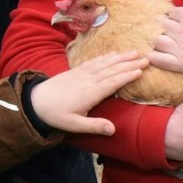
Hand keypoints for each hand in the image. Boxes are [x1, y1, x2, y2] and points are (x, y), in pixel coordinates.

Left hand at [29, 51, 146, 135]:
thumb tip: (114, 129)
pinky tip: (113, 54)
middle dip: (129, 64)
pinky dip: (106, 56)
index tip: (141, 71)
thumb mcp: (74, 125)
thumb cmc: (56, 115)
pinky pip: (94, 61)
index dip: (127, 76)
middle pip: (112, 70)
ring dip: (121, 57)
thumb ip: (94, 126)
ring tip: (134, 52)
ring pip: (105, 63)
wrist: (36, 101)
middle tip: (146, 58)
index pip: (112, 82)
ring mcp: (82, 73)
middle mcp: (88, 80)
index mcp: (90, 93)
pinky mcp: (76, 70)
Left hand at [150, 8, 182, 87]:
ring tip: (166, 48)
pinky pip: (157, 59)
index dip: (173, 19)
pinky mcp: (182, 64)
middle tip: (171, 37)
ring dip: (159, 43)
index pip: (170, 13)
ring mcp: (180, 47)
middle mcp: (181, 29)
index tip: (177, 25)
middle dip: (164, 29)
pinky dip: (155, 58)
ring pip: (156, 41)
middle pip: (160, 25)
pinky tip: (161, 59)